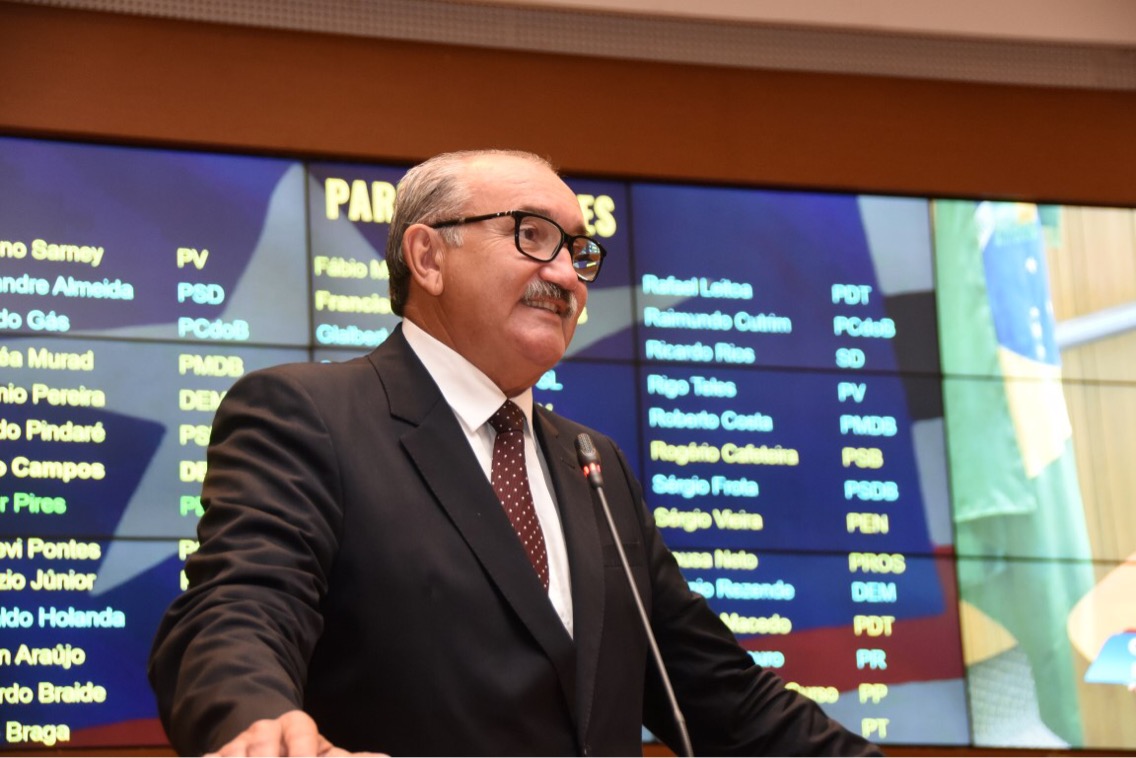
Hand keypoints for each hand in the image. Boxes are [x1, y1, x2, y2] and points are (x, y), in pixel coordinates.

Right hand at [206, 710, 383, 756]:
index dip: (303, 748)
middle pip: (265, 741)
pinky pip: (214, 757)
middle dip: (268, 754)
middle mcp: (266, 730)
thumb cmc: (303, 753)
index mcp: (296, 725)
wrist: (266, 744)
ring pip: (237, 750)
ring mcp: (239, 744)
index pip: (300, 731)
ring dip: (243, 756)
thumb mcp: (326, 755)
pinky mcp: (219, 755)